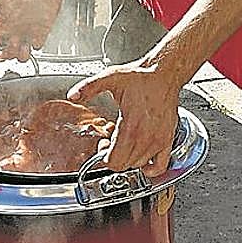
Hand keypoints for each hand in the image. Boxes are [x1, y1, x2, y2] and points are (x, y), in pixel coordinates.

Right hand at [0, 0, 64, 60]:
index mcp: (2, 24)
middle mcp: (14, 31)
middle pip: (7, 53)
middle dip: (6, 56)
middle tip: (6, 52)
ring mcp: (27, 32)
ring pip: (22, 53)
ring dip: (21, 54)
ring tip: (21, 47)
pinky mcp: (41, 31)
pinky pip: (37, 46)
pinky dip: (35, 45)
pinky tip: (33, 39)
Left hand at [68, 59, 181, 176]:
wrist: (164, 73)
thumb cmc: (141, 76)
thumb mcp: (111, 77)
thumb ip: (90, 87)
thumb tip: (73, 95)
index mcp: (131, 126)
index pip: (115, 161)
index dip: (104, 157)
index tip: (103, 144)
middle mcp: (146, 136)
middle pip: (125, 165)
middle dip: (114, 156)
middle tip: (112, 141)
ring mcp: (158, 139)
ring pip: (139, 165)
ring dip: (129, 158)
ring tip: (126, 140)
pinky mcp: (168, 138)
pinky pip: (160, 165)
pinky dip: (151, 168)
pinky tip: (143, 160)